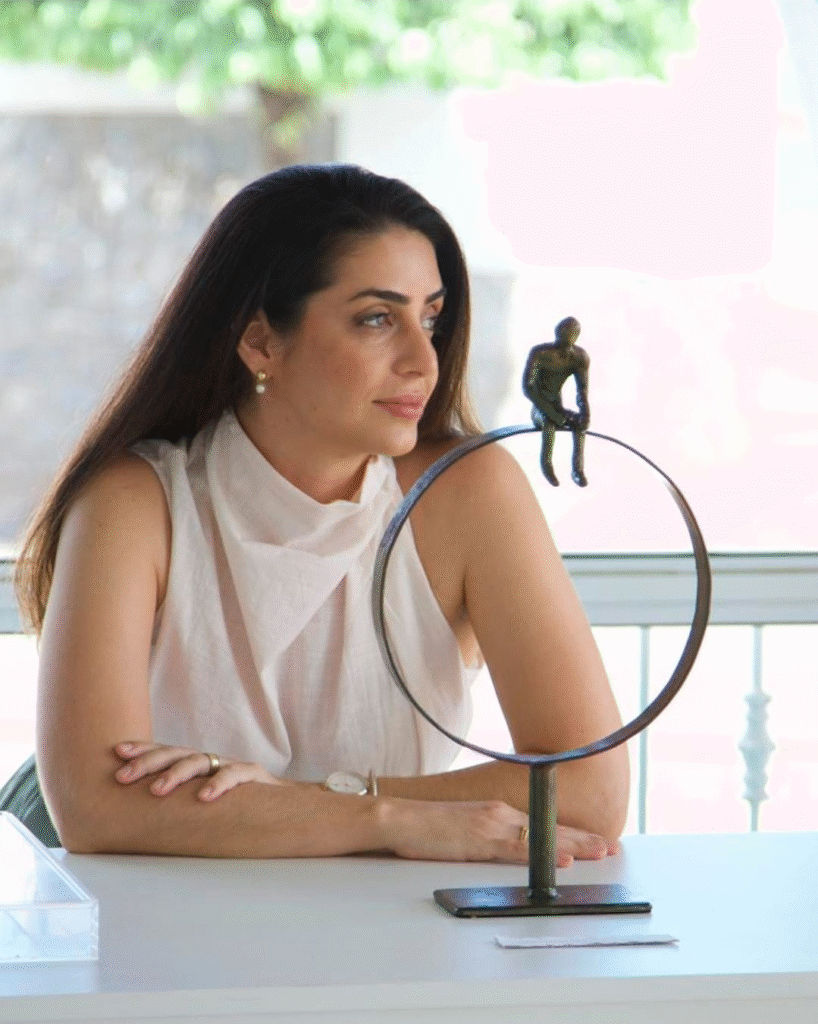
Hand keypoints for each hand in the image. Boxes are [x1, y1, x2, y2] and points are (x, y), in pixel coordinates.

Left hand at [113, 741, 283, 800]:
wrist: (285, 806)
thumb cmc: (238, 805)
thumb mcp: (204, 799)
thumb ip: (182, 802)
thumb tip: (138, 820)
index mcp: (197, 765)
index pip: (166, 752)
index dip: (142, 749)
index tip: (117, 752)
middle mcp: (211, 760)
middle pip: (175, 753)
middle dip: (147, 762)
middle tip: (122, 777)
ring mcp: (231, 765)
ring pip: (199, 761)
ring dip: (175, 774)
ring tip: (156, 790)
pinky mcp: (253, 775)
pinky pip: (234, 775)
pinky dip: (218, 784)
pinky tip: (204, 797)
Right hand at [379, 798, 615, 865]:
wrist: (400, 817)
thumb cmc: (428, 826)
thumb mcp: (466, 828)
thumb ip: (490, 837)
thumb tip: (511, 851)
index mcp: (498, 812)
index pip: (543, 824)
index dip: (572, 834)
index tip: (597, 841)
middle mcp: (500, 814)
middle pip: (550, 828)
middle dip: (583, 839)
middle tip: (611, 847)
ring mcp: (492, 825)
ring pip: (542, 837)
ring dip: (574, 846)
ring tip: (600, 852)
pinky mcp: (480, 839)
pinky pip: (518, 849)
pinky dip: (544, 854)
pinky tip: (563, 860)